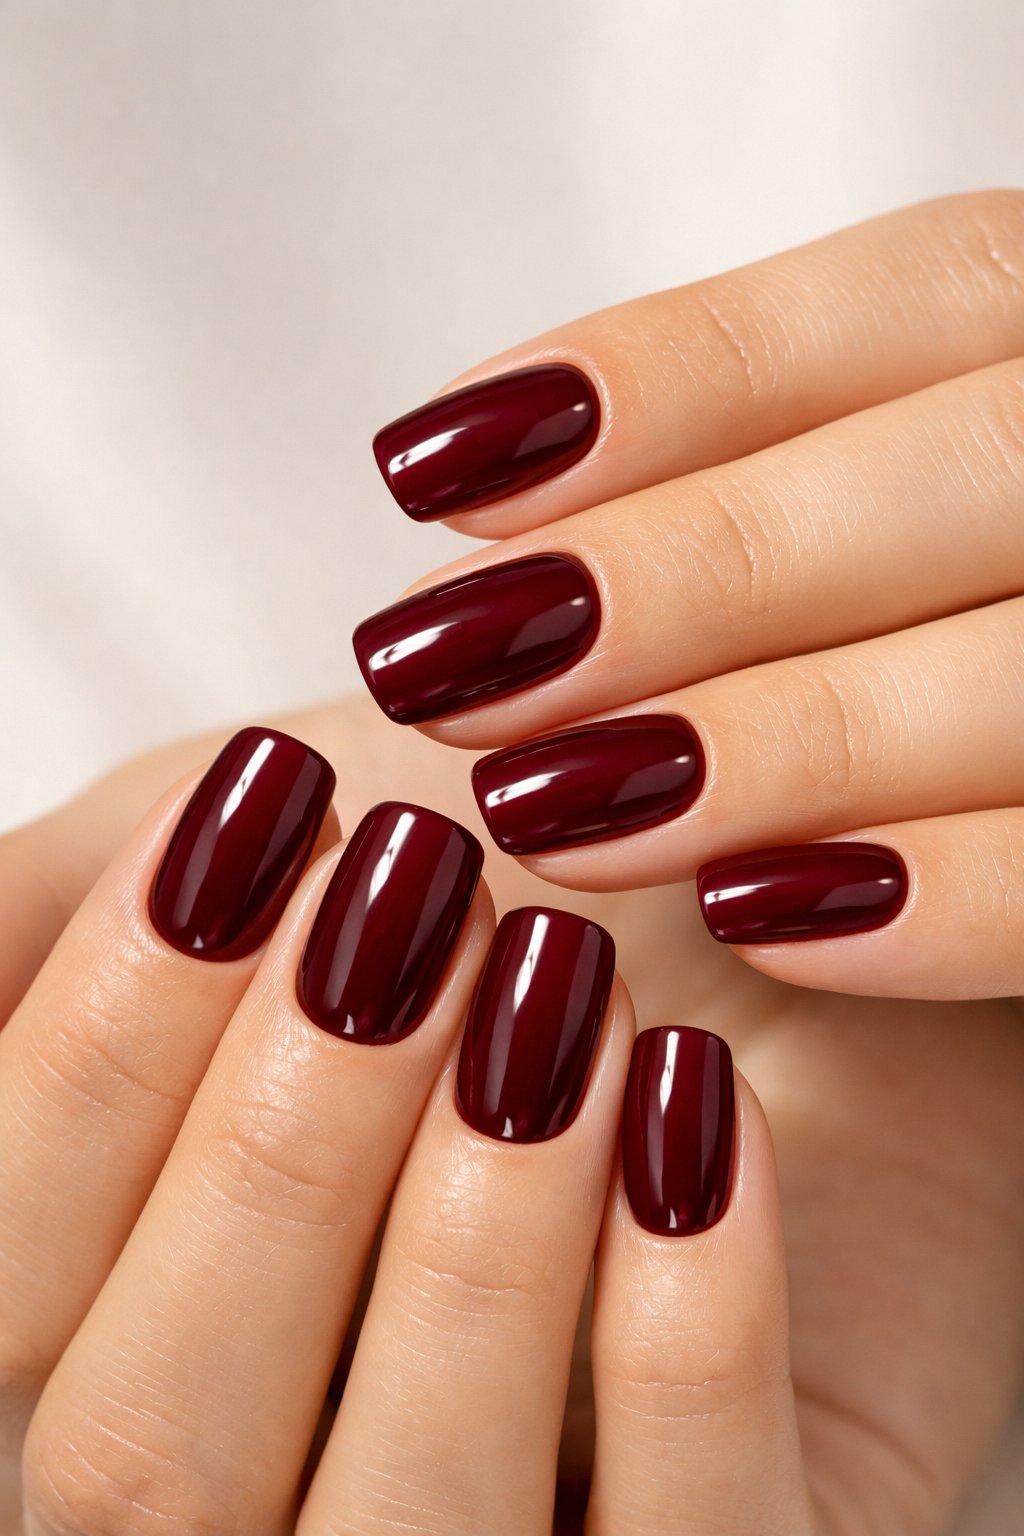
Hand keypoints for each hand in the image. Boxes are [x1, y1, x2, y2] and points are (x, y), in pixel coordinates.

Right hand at [1, 698, 1021, 1532]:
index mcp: (139, 1366)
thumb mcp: (263, 891)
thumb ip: (59, 928)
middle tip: (418, 888)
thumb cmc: (500, 920)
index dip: (109, 1049)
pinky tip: (696, 1100)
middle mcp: (266, 1527)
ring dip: (474, 1235)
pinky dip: (686, 1322)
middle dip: (279, 1147)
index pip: (10, 1297)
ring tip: (561, 975)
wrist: (769, 967)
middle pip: (150, 1460)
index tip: (257, 823)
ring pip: (407, 1535)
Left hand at [356, 189, 1023, 1000]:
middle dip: (692, 572)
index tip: (436, 472)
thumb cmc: (902, 637)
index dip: (667, 380)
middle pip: (960, 472)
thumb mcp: (848, 516)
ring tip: (550, 807)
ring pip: (1023, 671)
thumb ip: (732, 489)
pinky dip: (942, 900)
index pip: (909, 299)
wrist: (1014, 782)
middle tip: (450, 664)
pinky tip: (754, 912)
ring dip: (775, 744)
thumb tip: (477, 539)